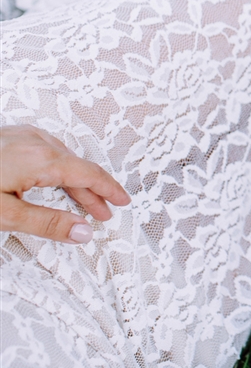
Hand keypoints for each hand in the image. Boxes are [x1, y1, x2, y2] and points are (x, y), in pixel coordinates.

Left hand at [0, 125, 130, 243]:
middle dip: (92, 191)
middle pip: (77, 167)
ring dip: (74, 178)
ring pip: (61, 157)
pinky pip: (46, 149)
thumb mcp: (5, 213)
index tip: (122, 201)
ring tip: (80, 197)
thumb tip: (82, 231)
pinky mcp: (10, 136)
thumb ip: (46, 223)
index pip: (90, 175)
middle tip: (102, 211)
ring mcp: (23, 136)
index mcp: (41, 160)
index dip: (109, 190)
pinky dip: (58, 165)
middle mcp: (36, 142)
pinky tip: (53, 174)